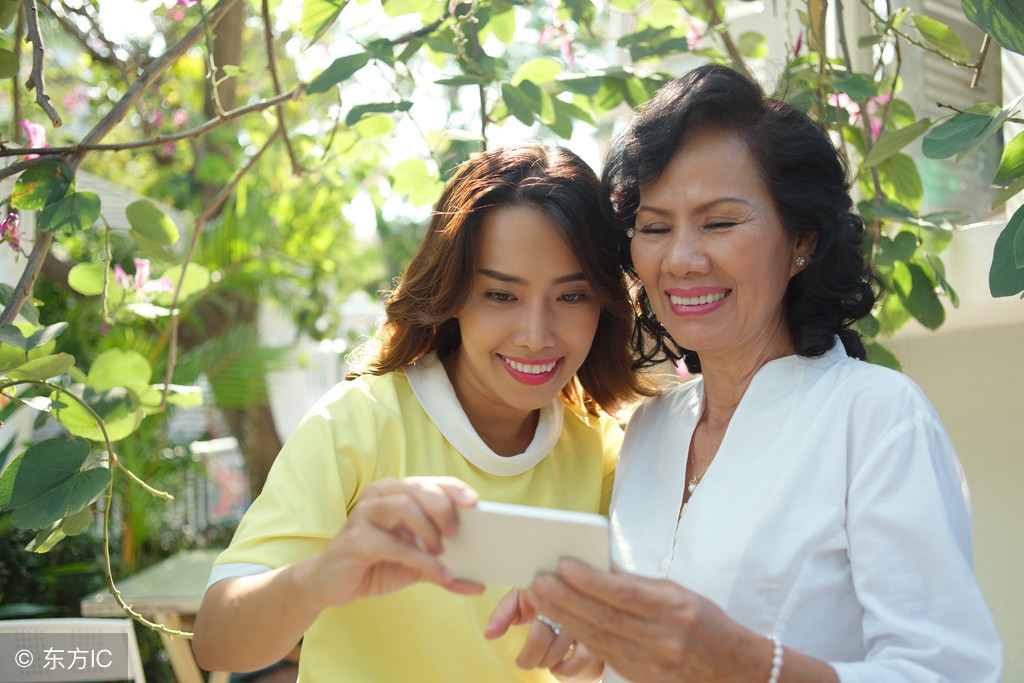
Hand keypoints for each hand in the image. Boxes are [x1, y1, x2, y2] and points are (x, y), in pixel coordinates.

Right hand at [296, 476, 485, 608]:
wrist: (327, 583)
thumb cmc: (373, 565)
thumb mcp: (413, 564)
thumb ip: (442, 567)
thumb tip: (477, 584)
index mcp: (394, 492)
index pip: (429, 482)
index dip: (453, 488)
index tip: (475, 502)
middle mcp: (378, 496)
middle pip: (418, 489)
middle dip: (442, 508)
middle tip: (456, 533)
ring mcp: (364, 515)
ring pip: (404, 507)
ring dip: (429, 531)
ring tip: (441, 552)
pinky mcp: (355, 539)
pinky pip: (394, 544)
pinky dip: (421, 560)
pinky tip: (438, 573)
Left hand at [486, 589, 599, 679]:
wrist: (571, 586)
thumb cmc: (539, 594)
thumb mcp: (519, 599)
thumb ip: (503, 614)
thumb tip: (489, 635)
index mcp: (548, 590)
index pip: (537, 633)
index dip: (527, 653)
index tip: (520, 659)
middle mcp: (570, 602)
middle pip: (550, 645)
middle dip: (533, 657)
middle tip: (526, 659)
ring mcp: (586, 617)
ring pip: (564, 653)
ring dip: (549, 663)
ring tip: (541, 659)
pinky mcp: (597, 630)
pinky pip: (583, 659)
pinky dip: (568, 668)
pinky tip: (558, 666)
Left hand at [530, 559, 763, 682]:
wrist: (731, 667)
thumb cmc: (704, 621)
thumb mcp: (677, 592)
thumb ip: (638, 583)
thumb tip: (600, 566)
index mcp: (674, 610)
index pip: (623, 594)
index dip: (590, 581)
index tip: (564, 566)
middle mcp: (663, 640)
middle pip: (605, 618)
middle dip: (567, 599)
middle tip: (540, 582)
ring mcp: (653, 664)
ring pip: (599, 639)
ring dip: (566, 618)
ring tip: (543, 599)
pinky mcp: (643, 679)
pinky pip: (606, 655)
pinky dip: (581, 637)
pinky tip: (563, 622)